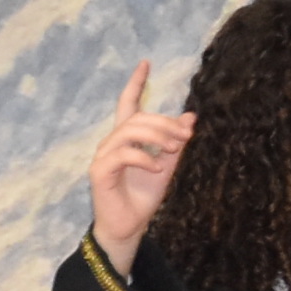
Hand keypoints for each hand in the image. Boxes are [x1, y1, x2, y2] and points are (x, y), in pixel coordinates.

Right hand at [87, 60, 195, 277]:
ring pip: (129, 131)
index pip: (128, 104)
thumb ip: (176, 142)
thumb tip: (190, 117)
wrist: (130, 226)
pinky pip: (122, 154)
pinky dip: (144, 157)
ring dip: (157, 137)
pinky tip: (158, 167)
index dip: (136, 83)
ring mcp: (103, 156)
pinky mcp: (99, 171)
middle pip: (137, 118)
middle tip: (186, 137)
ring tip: (174, 150)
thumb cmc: (144, 196)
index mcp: (127, 139)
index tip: (146, 63)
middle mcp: (112, 143)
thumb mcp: (167, 165)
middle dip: (165, 123)